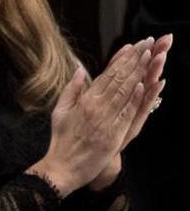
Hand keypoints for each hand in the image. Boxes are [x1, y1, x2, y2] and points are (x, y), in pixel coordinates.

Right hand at [29, 38, 157, 195]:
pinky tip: (144, 84)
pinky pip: (127, 113)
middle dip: (135, 59)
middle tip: (148, 43)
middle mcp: (96, 107)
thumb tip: (80, 69)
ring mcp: (106, 120)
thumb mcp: (60, 111)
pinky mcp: (114, 134)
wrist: (62, 167)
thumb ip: (71, 90)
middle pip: (119, 78)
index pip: (107, 74)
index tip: (134, 45)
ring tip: (150, 56)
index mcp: (84, 101)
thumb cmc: (61, 140)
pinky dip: (136, 98)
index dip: (122, 58)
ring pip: (125, 92)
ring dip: (139, 73)